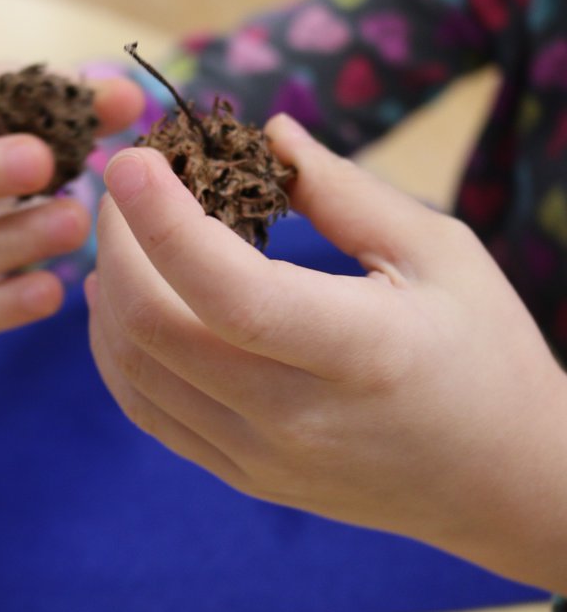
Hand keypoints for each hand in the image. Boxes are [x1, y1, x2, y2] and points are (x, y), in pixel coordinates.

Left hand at [87, 113, 566, 592]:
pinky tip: (123, 299)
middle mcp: (296, 418)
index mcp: (361, 353)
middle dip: (120, 241)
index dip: (163, 222)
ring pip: (134, 371)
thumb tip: (269, 133)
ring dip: (110, 290)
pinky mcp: (238, 474)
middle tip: (126, 184)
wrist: (501, 479)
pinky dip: (115, 348)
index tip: (132, 160)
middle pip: (157, 328)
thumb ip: (347, 192)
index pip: (230, 292)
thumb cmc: (480, 350)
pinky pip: (145, 410)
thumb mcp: (440, 254)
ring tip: (121, 233)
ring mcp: (259, 457)